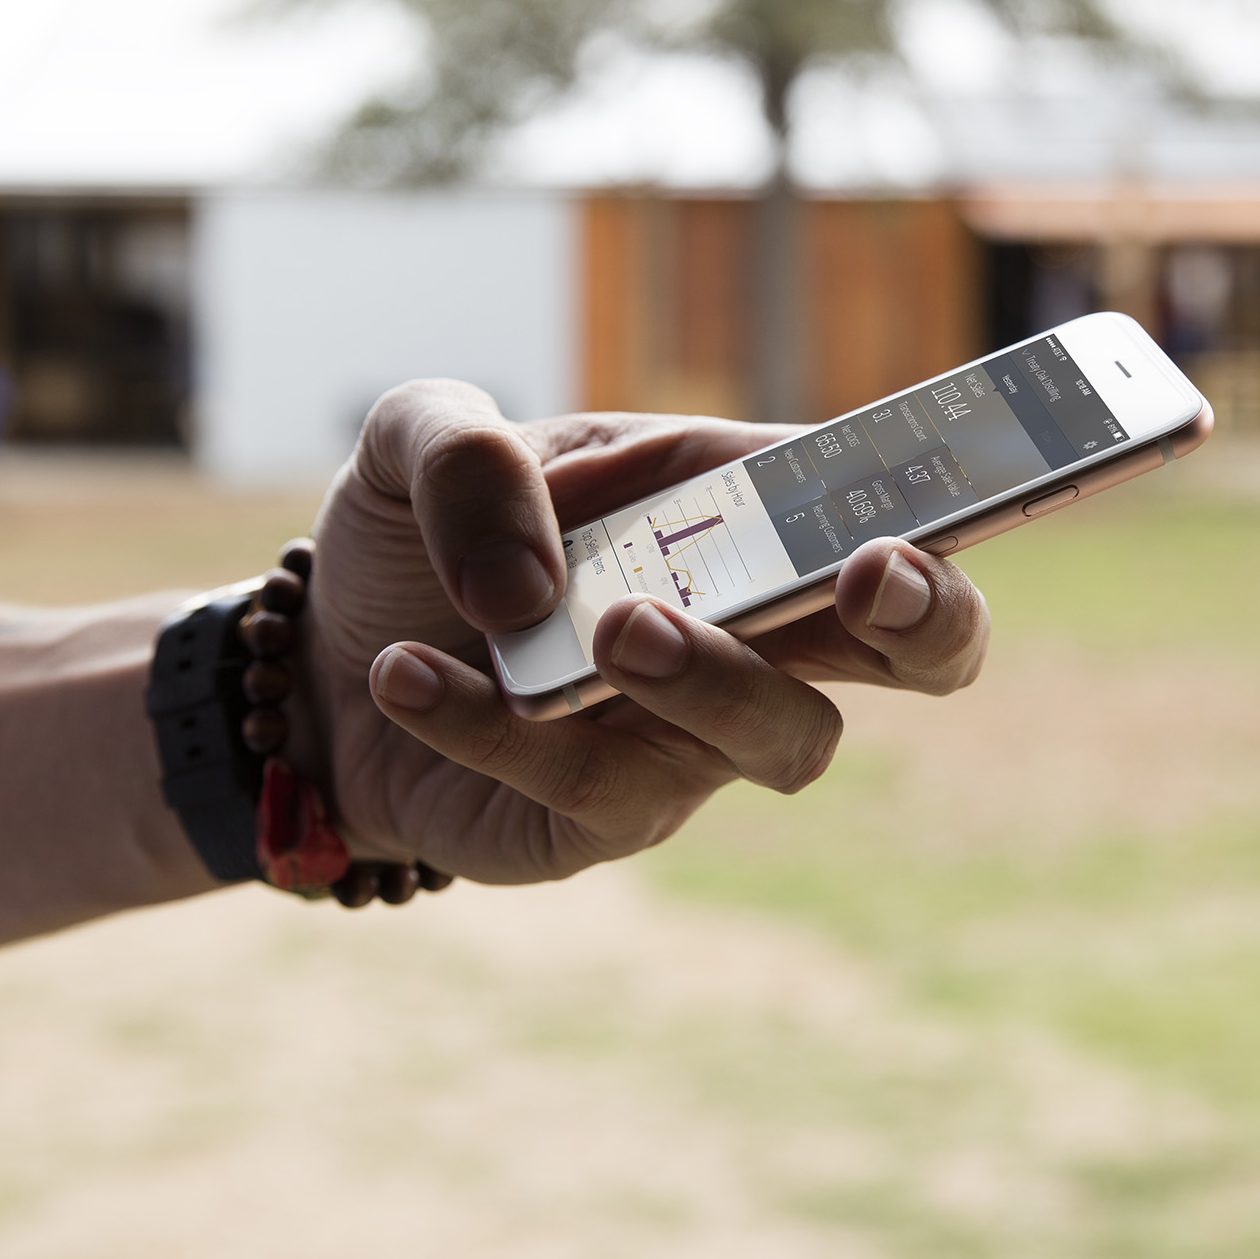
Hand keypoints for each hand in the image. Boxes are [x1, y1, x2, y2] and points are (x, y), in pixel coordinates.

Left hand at [292, 380, 989, 883]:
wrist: (317, 663)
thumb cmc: (422, 537)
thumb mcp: (416, 440)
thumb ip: (464, 452)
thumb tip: (529, 578)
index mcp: (743, 511)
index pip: (891, 504)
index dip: (942, 503)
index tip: (921, 491)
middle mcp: (756, 629)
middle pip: (921, 649)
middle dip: (929, 618)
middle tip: (870, 582)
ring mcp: (695, 736)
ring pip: (787, 737)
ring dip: (717, 679)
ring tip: (610, 629)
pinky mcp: (607, 818)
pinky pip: (595, 785)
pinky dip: (497, 724)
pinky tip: (409, 672)